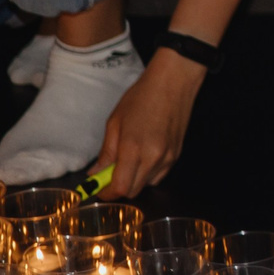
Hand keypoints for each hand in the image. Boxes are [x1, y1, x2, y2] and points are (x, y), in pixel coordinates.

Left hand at [90, 49, 206, 198]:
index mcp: (133, 150)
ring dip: (134, 180)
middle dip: (118, 187)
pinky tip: (144, 156)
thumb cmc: (141, 97)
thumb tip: (95, 172)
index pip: (119, 188)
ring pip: (147, 184)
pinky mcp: (177, 154)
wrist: (174, 81)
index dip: (106, 192)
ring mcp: (168, 158)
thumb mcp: (115, 122)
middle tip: (109, 174)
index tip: (98, 188)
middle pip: (133, 191)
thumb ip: (106, 152)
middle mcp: (153, 158)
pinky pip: (159, 175)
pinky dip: (148, 173)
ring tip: (129, 161)